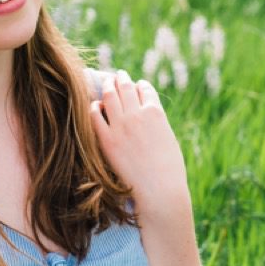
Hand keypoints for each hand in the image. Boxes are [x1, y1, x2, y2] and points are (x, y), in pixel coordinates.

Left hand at [89, 70, 190, 217]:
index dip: (139, 85)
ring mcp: (120, 126)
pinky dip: (94, 107)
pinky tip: (95, 106)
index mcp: (156, 112)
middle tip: (117, 75)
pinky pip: (95, 116)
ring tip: (106, 83)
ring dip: (107, 86)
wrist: (160, 190)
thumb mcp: (168, 138)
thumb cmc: (169, 170)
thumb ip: (158, 123)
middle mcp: (137, 114)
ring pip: (109, 96)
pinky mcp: (106, 140)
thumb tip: (151, 116)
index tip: (136, 84)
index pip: (144, 89)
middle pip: (125, 87)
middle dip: (121, 79)